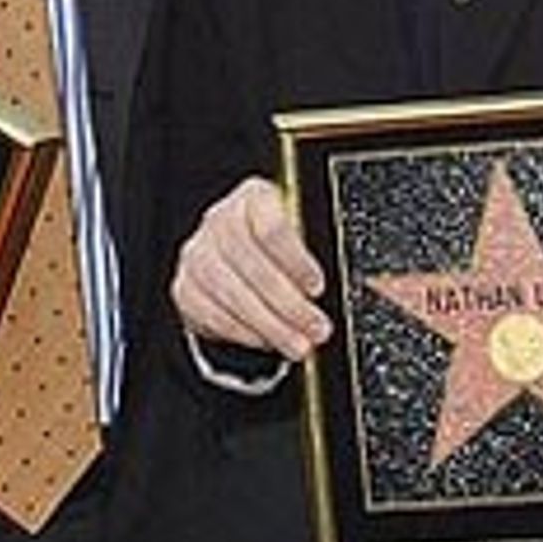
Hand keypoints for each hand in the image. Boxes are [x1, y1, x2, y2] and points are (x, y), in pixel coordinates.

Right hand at [171, 175, 330, 359]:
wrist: (239, 260)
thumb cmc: (281, 247)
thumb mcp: (305, 236)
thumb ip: (319, 252)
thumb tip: (357, 284)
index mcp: (254, 197)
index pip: (270, 226)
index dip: (295, 260)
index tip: (317, 287)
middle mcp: (220, 220)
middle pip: (252, 264)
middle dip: (288, 303)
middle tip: (316, 328)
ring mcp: (197, 254)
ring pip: (232, 293)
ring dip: (270, 325)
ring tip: (298, 344)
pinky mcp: (185, 287)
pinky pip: (213, 314)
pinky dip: (244, 332)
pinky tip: (267, 340)